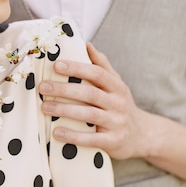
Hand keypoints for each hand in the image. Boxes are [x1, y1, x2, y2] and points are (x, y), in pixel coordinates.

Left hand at [39, 42, 147, 159]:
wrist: (142, 135)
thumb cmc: (120, 106)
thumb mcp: (116, 85)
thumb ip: (102, 66)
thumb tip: (87, 44)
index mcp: (117, 87)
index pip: (97, 73)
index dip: (77, 68)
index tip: (56, 65)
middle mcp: (118, 103)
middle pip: (90, 93)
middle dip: (64, 89)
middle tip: (43, 87)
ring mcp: (117, 123)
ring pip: (89, 115)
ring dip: (65, 110)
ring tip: (45, 106)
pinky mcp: (113, 141)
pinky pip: (91, 139)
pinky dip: (73, 136)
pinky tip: (56, 132)